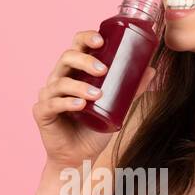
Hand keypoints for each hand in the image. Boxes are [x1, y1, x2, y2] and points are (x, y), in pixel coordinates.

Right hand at [33, 29, 153, 168]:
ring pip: (60, 82)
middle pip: (66, 57)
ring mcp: (49, 95)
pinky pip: (52, 104)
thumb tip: (152, 70)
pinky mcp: (42, 113)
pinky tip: (79, 105)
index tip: (101, 40)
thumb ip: (131, 89)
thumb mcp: (116, 105)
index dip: (86, 38)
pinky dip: (66, 103)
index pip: (77, 45)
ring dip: (79, 86)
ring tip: (97, 95)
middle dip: (85, 60)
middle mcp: (59, 78)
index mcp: (75, 71)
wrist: (80, 157)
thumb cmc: (95, 128)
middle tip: (103, 70)